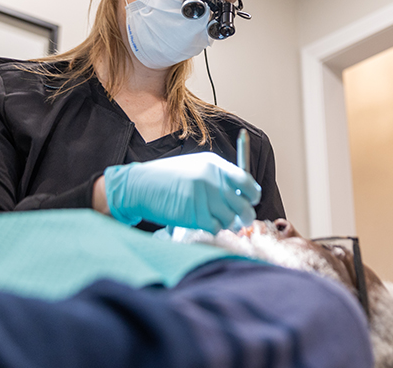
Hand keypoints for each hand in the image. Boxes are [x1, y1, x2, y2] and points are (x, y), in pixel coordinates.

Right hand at [104, 152, 261, 233]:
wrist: (140, 185)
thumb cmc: (169, 178)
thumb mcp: (196, 166)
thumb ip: (219, 177)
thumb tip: (244, 195)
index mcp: (214, 164)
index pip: (246, 181)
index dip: (253, 195)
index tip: (251, 201)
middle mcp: (211, 179)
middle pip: (243, 205)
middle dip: (243, 216)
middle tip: (238, 220)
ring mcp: (202, 197)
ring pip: (230, 220)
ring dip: (225, 223)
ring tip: (213, 218)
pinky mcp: (193, 214)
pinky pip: (215, 228)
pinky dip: (211, 228)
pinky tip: (201, 221)